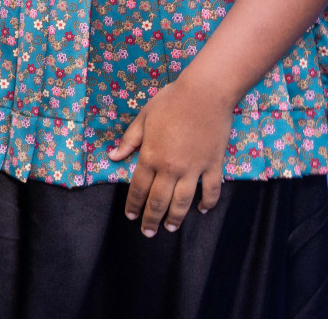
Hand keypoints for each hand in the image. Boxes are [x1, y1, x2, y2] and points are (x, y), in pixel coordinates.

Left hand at [108, 72, 232, 235]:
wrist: (204, 95)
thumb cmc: (170, 102)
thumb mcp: (143, 118)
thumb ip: (129, 141)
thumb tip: (113, 157)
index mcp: (150, 156)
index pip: (139, 188)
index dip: (134, 205)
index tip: (131, 217)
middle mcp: (171, 167)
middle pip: (159, 200)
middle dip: (152, 218)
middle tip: (148, 233)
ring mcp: (194, 169)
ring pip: (183, 201)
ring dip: (176, 217)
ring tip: (170, 228)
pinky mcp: (214, 166)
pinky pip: (211, 190)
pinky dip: (207, 203)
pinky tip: (202, 210)